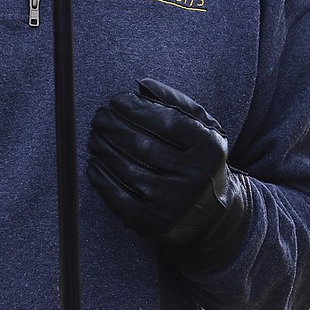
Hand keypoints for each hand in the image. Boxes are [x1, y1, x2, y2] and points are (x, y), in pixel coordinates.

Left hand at [87, 79, 250, 268]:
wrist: (214, 217)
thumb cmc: (200, 161)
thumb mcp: (202, 128)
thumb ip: (175, 102)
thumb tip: (141, 85)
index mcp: (208, 149)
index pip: (166, 122)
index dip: (136, 109)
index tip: (117, 100)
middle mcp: (194, 178)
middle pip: (141, 145)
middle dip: (113, 126)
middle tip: (100, 116)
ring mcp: (173, 204)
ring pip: (126, 169)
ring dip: (103, 148)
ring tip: (95, 136)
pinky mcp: (153, 224)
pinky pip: (118, 196)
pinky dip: (101, 177)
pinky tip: (95, 163)